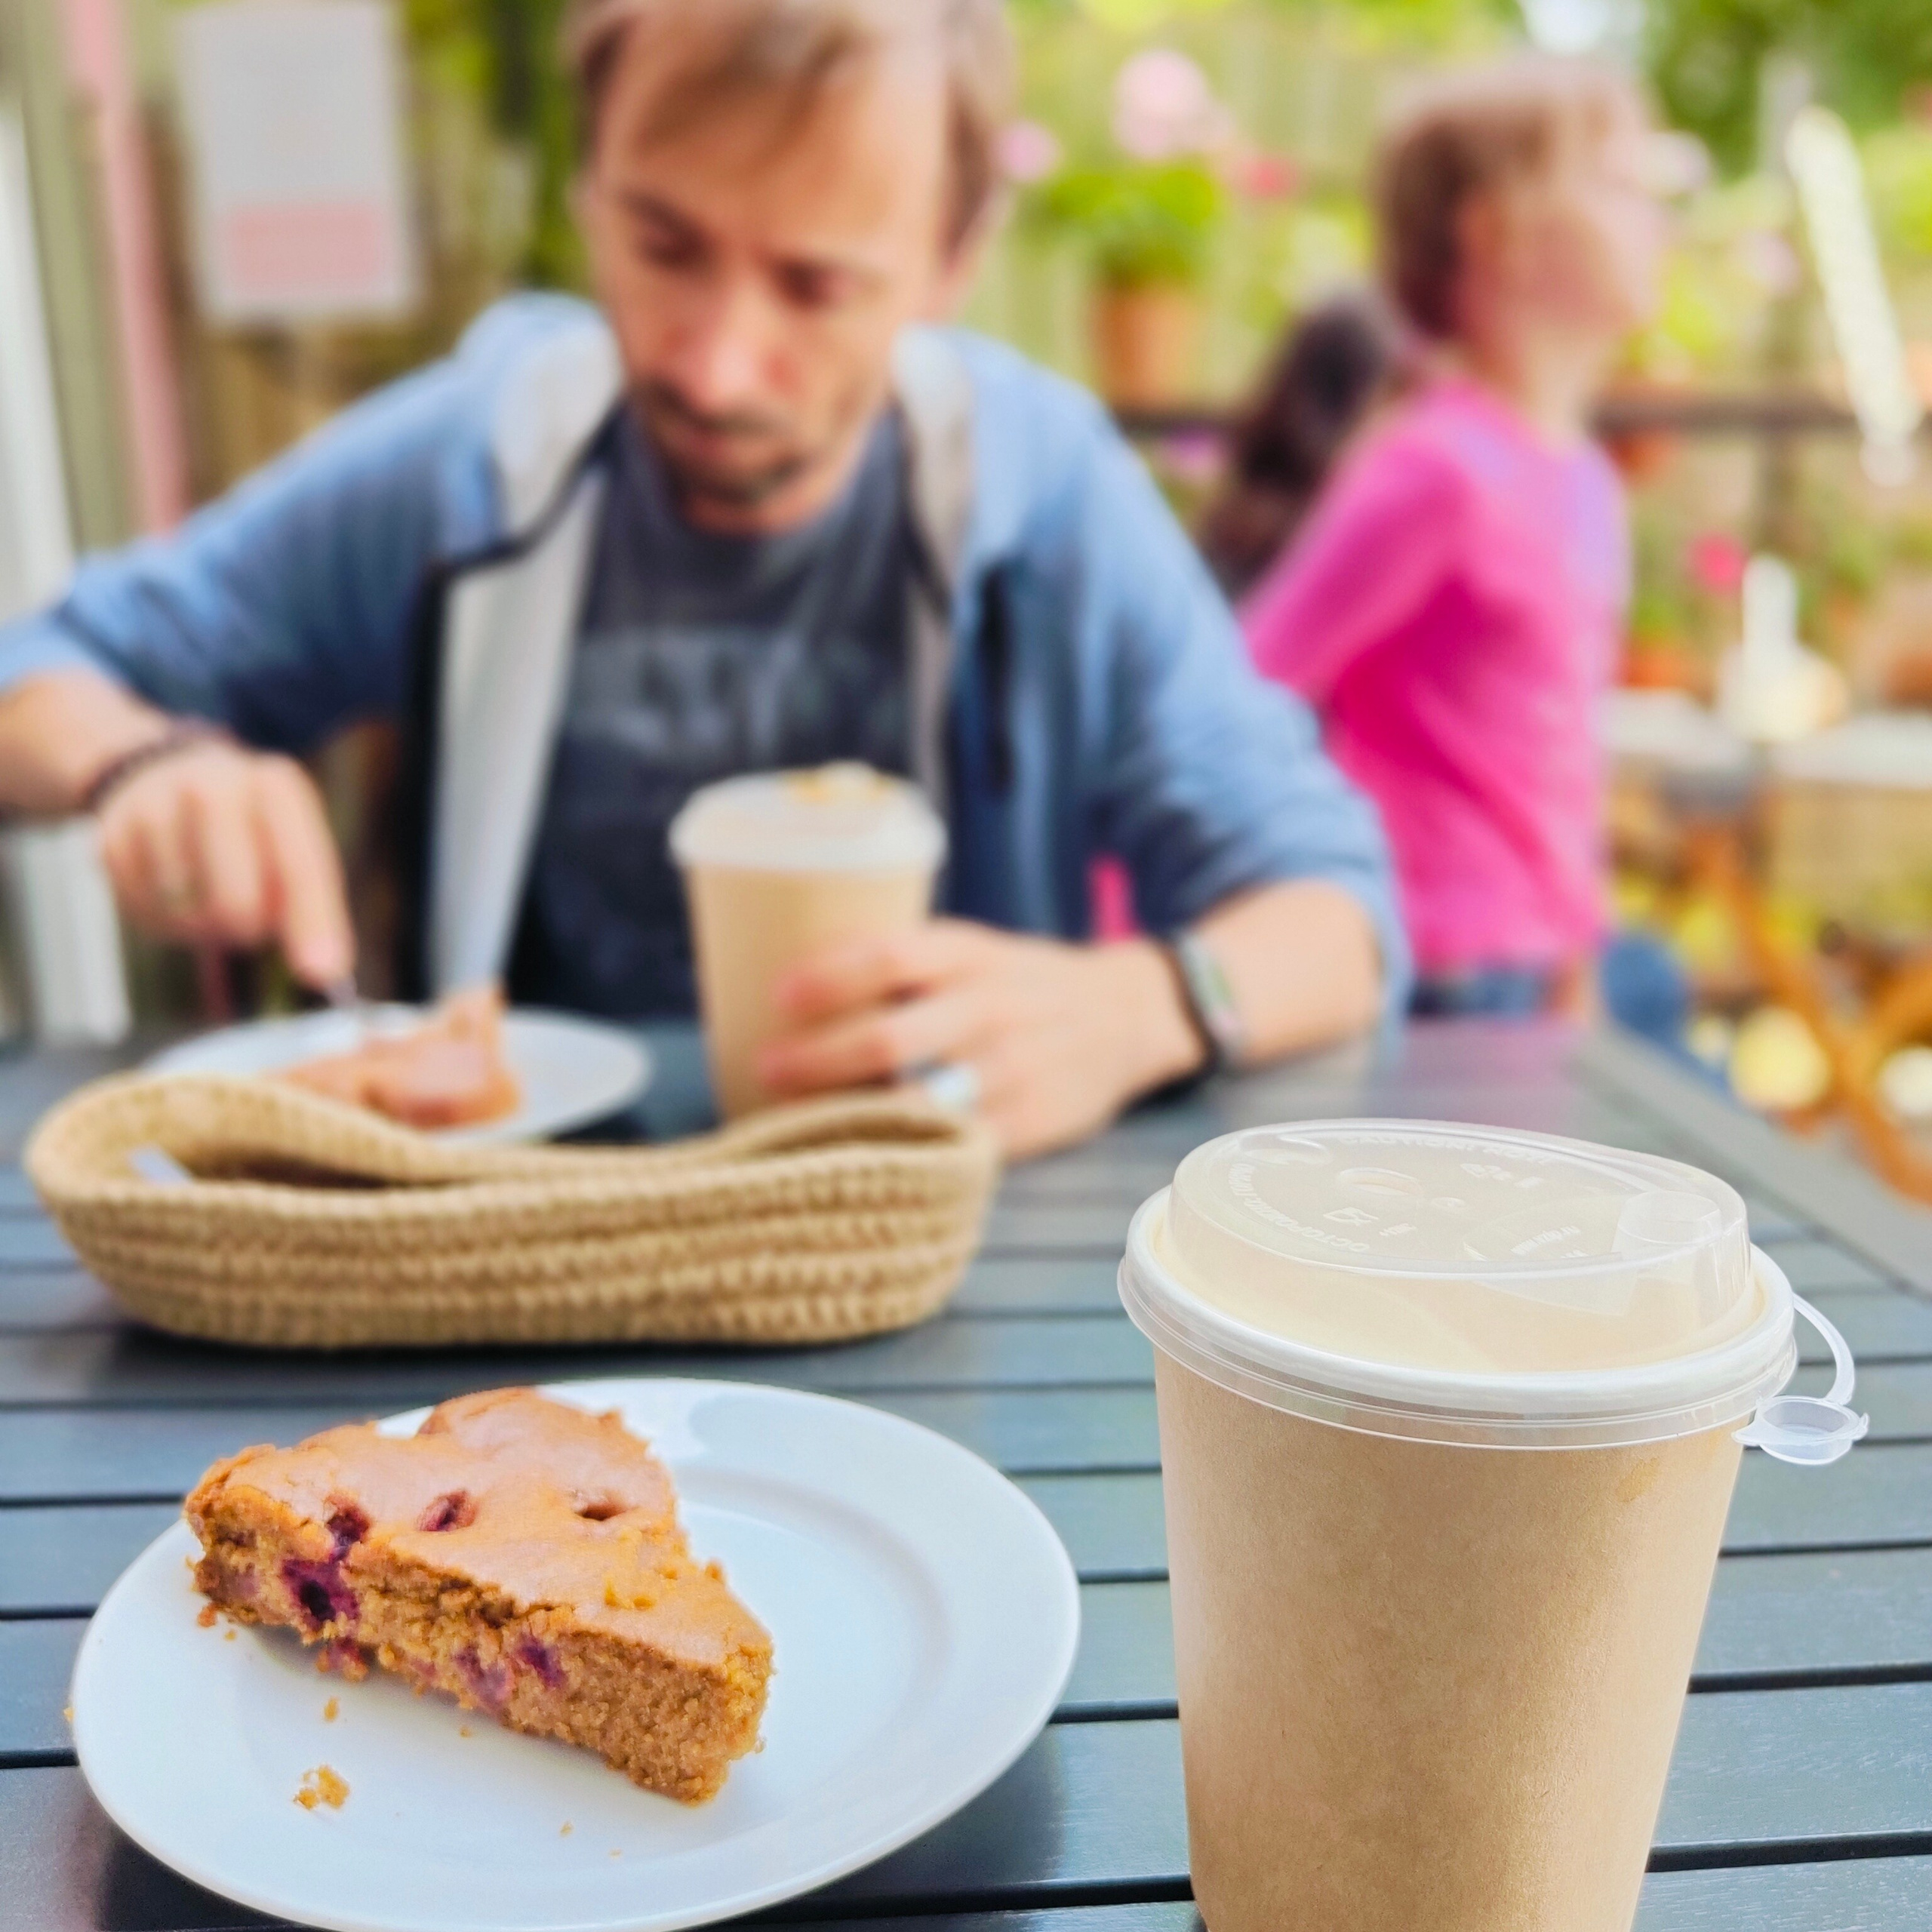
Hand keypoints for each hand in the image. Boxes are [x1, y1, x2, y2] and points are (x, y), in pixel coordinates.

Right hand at [94, 740, 354, 989]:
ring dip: (202, 925)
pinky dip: (162, 919)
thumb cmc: (248, 827)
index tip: (321, 972)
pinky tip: (170, 888)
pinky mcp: (109, 838)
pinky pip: (142, 914)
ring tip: (207, 891)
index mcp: (274, 786)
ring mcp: (152, 808)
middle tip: (249, 920)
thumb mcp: (291, 843)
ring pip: (185, 915)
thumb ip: (312, 901)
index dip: (313, 923)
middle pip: (236, 903)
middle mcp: (212, 786)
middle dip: (246, 930)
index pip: (300, 867)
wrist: (162, 775)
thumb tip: (323, 970)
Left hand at [759, 920, 1205, 1159]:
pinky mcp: (1024, 1125)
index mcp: (970, 954)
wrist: (1128, 1016)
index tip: (777, 997)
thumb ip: (901, 960)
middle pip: (890, 1037)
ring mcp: (1009, 1071)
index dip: (828, 977)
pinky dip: (896, 1154)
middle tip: (765, 1069)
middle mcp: (990, 1008)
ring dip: (845, 1116)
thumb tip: (788, 977)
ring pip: (915, 1102)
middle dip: (816, 1060)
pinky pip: (948, 1146)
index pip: (890, 957)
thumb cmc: (1019, 982)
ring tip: (792, 1124)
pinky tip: (852, 1158)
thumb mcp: (972, 948)